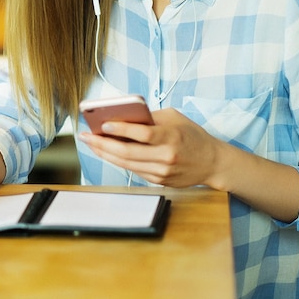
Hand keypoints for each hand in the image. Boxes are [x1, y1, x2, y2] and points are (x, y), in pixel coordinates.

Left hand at [79, 108, 221, 187]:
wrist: (212, 162)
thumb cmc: (192, 135)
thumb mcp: (174, 118)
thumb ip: (150, 117)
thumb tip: (122, 117)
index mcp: (171, 137)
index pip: (142, 134)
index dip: (121, 130)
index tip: (103, 124)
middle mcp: (166, 156)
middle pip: (128, 152)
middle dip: (103, 144)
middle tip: (87, 136)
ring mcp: (162, 172)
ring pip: (127, 164)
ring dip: (105, 154)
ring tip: (91, 143)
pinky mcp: (160, 181)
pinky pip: (133, 170)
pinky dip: (118, 161)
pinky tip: (107, 153)